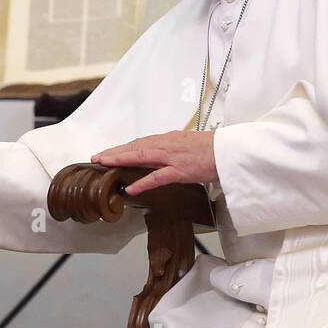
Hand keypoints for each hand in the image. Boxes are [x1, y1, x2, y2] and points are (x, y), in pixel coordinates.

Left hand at [91, 130, 217, 193]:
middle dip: (114, 152)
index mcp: (169, 139)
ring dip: (120, 160)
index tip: (108, 151)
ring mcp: (172, 158)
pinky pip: (157, 178)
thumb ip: (172, 148)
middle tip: (96, 157)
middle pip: (135, 147)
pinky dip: (142, 183)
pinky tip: (130, 188)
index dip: (122, 147)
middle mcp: (167, 145)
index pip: (140, 142)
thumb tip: (158, 153)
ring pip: (140, 157)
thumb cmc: (212, 149)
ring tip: (104, 165)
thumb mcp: (187, 144)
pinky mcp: (180, 171)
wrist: (230, 152)